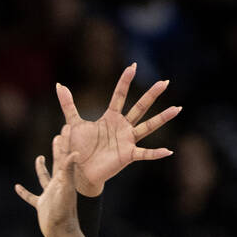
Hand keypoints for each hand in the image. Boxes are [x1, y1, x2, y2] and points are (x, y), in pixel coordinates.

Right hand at [15, 126, 80, 236]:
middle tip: (59, 134)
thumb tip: (76, 152)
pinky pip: (31, 196)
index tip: (67, 127)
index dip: (65, 141)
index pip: (65, 155)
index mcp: (64, 178)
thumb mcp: (66, 189)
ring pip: (44, 177)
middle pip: (57, 162)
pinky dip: (24, 192)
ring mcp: (50, 194)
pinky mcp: (42, 205)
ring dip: (41, 167)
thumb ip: (69, 171)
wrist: (62, 233)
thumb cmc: (65, 212)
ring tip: (39, 157)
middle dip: (58, 148)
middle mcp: (58, 184)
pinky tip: (17, 188)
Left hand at [57, 63, 179, 196]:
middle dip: (151, 95)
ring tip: (177, 109)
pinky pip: (144, 153)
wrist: (80, 171)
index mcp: (110, 118)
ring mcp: (127, 141)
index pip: (119, 96)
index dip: (125, 81)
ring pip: (147, 126)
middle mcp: (122, 127)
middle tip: (165, 82)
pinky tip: (168, 151)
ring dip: (162, 118)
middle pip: (139, 107)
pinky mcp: (128, 155)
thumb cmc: (79, 148)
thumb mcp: (73, 124)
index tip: (132, 66)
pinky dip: (155, 153)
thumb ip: (68, 105)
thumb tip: (59, 85)